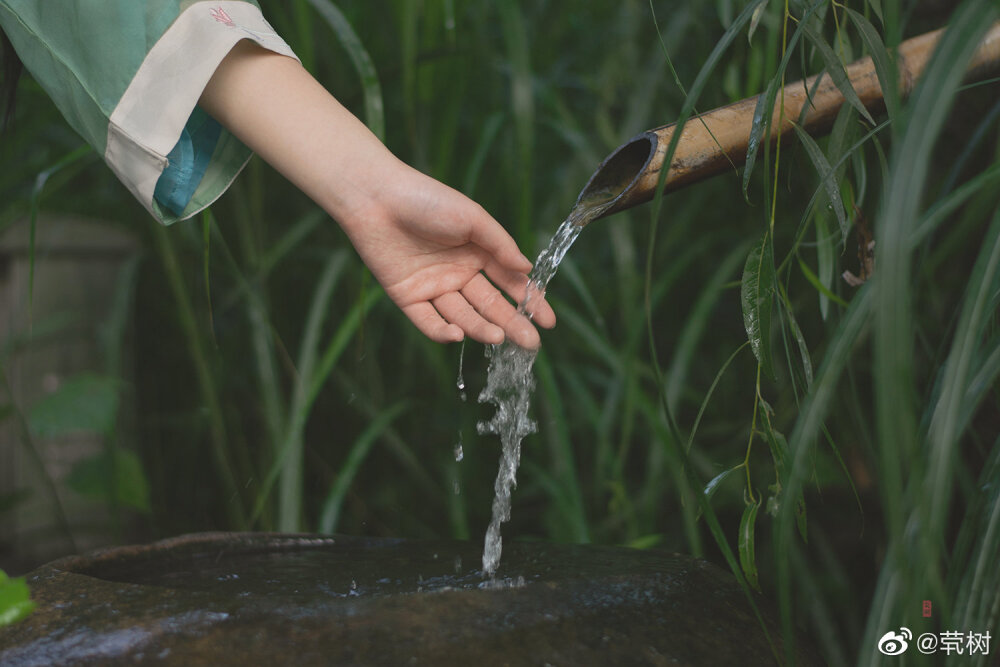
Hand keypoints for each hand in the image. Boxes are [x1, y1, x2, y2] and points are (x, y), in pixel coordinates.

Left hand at [345, 165, 555, 346]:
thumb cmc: (427, 200)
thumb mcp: (473, 218)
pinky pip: (427, 320)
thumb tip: (527, 269)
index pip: (510, 282)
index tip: (548, 321)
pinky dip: (441, 331)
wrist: (376, 198)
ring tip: (497, 337)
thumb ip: (500, 245)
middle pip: (490, 305)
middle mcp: (458, 273)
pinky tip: (457, 334)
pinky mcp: (407, 297)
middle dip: (512, 324)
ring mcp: (433, 286)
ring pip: (462, 315)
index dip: (530, 301)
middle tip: (530, 344)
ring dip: (480, 328)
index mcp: (477, 253)